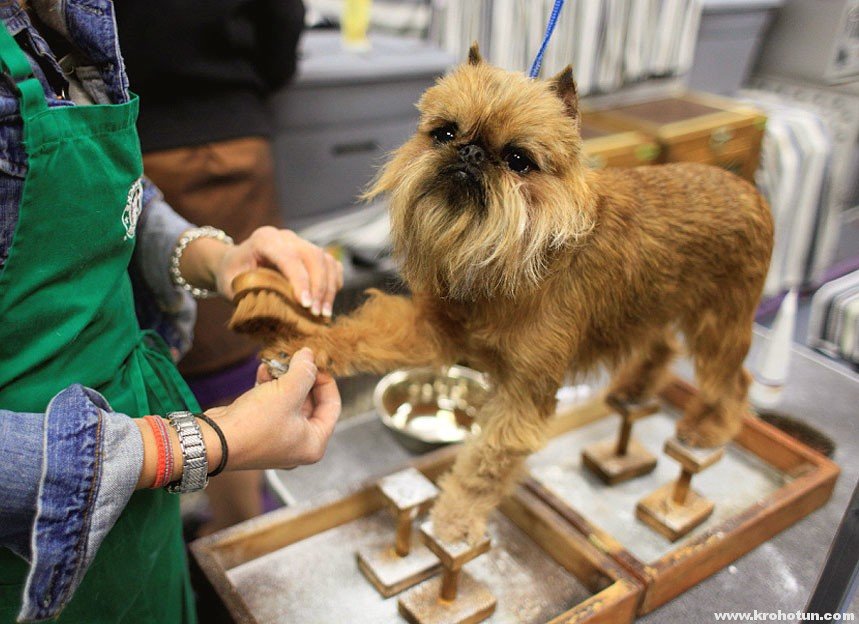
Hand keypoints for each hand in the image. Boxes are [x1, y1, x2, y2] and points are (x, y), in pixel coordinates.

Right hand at [205, 348, 340, 469]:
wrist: (213, 441)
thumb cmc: (255, 424)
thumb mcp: (287, 392)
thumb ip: (304, 371)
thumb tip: (310, 355)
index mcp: (314, 443)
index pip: (332, 406)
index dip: (325, 380)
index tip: (315, 363)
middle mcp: (299, 445)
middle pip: (311, 403)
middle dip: (301, 378)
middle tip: (295, 358)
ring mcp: (278, 440)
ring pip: (290, 402)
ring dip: (284, 380)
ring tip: (276, 362)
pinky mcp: (260, 432)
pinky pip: (273, 406)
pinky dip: (270, 388)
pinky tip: (263, 371)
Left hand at [216, 227, 342, 316]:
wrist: (235, 263)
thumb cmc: (233, 276)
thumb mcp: (233, 286)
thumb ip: (252, 295)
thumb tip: (275, 316)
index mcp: (264, 239)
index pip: (288, 257)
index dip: (300, 281)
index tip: (305, 305)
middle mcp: (285, 237)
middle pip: (313, 256)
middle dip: (318, 287)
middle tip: (316, 314)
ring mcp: (301, 242)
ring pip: (325, 260)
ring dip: (328, 289)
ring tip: (324, 314)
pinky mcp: (311, 252)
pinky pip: (331, 264)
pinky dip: (334, 283)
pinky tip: (328, 302)